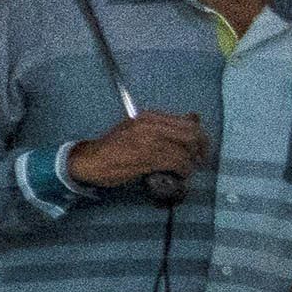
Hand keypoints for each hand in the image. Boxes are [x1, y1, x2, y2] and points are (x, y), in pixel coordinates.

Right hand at [63, 111, 208, 189]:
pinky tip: (180, 174)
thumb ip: (161, 127)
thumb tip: (193, 121)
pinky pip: (176, 162)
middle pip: (191, 134)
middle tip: (200, 159)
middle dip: (201, 148)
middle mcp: (151, 125)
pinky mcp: (148, 158)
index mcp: (149, 117)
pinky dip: (183, 170)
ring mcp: (150, 141)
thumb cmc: (113, 147)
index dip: (199, 135)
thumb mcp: (137, 130)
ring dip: (191, 162)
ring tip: (188, 169)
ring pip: (185, 150)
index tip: (200, 147)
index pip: (186, 121)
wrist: (90, 161)